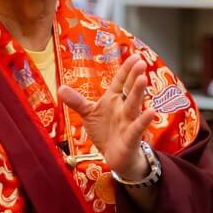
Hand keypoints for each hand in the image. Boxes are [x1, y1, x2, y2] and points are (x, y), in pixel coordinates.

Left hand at [57, 54, 155, 180]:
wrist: (115, 156)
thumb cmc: (105, 132)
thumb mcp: (89, 114)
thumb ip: (76, 101)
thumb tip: (61, 88)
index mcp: (113, 100)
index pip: (120, 82)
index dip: (126, 70)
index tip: (135, 56)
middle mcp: (123, 108)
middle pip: (128, 90)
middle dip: (134, 77)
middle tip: (141, 62)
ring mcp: (128, 122)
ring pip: (134, 106)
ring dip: (138, 93)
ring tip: (143, 79)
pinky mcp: (131, 137)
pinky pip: (138, 127)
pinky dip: (143, 120)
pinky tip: (152, 111)